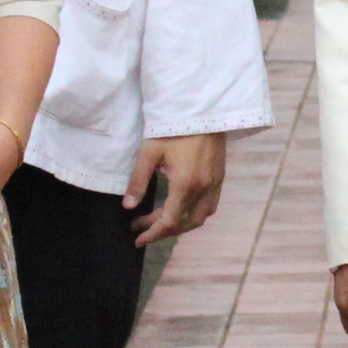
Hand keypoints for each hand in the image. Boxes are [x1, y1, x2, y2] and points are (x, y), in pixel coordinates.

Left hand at [128, 132, 227, 246]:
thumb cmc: (172, 127)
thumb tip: (128, 206)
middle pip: (184, 223)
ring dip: (179, 224)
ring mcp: (215, 184)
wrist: (202, 108)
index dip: (152, 234)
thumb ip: (138, 181)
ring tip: (158, 221)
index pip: (169, 221)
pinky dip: (194, 214)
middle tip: (141, 229)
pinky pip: (209, 206)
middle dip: (162, 231)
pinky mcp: (220, 177)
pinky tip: (180, 209)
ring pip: (200, 217)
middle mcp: (204, 188)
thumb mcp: (149, 152)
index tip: (137, 239)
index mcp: (185, 184)